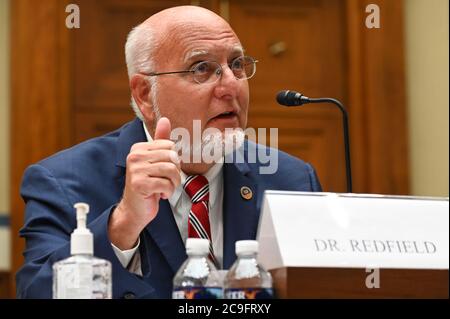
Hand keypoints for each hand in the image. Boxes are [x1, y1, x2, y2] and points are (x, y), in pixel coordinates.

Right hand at [109, 117, 180, 249]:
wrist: (134, 209)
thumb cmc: (147, 185)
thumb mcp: (154, 161)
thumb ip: (160, 140)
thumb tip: (165, 119)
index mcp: (139, 148)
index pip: (170, 146)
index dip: (174, 160)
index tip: (165, 171)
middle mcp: (135, 156)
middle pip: (172, 157)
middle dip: (176, 172)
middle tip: (168, 181)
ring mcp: (136, 170)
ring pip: (171, 170)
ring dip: (173, 183)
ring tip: (166, 188)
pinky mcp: (140, 184)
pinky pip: (166, 184)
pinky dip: (168, 192)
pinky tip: (160, 195)